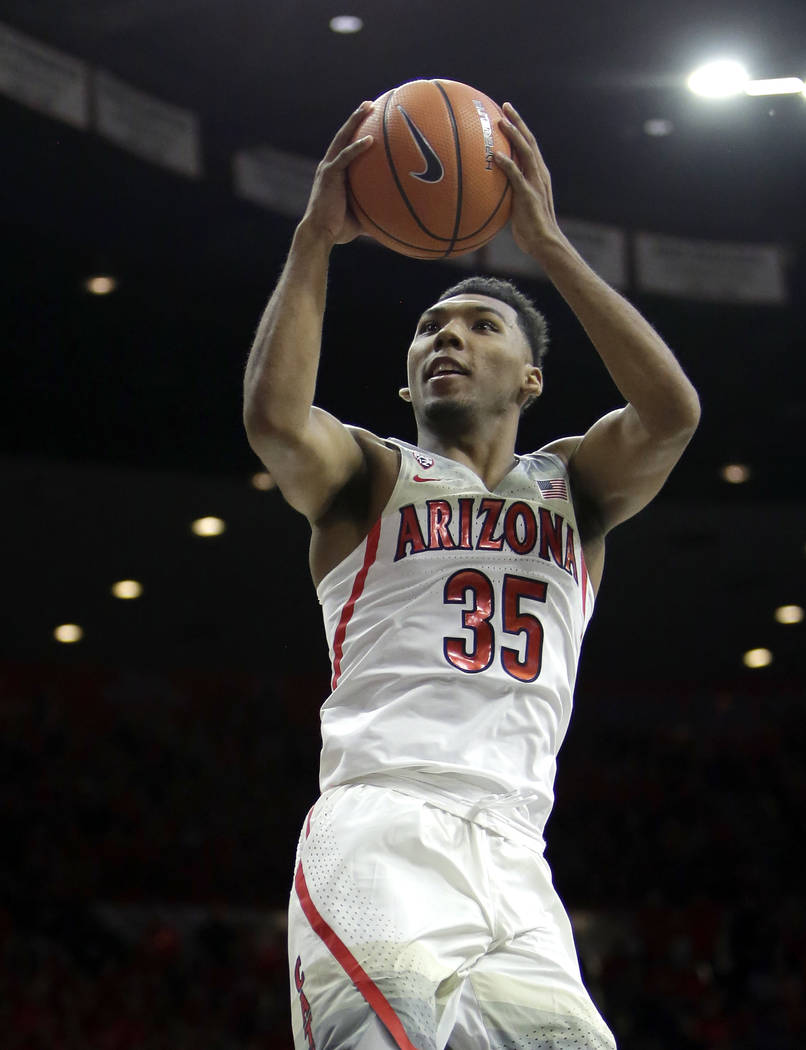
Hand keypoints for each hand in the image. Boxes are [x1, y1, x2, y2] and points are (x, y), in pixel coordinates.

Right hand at [300, 101, 373, 245]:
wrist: (319, 235)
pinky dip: (357, 148)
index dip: (356, 133)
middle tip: (370, 104)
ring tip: (369, 106)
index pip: (346, 148)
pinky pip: (345, 158)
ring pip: (342, 139)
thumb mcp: (361, 218)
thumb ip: (375, 211)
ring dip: (355, 121)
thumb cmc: (338, 230)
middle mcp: (330, 166)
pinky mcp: (329, 175)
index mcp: (335, 173)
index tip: (370, 121)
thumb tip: (397, 218)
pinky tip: (371, 140)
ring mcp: (328, 169)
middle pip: (344, 136)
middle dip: (356, 119)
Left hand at [495, 102, 564, 256]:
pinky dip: (507, 164)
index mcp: (539, 174)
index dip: (520, 128)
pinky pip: (516, 176)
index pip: (529, 146)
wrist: (545, 243)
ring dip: (513, 136)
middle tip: (505, 106)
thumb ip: (510, 194)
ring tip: (501, 122)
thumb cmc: (531, 229)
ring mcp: (535, 183)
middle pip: (529, 141)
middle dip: (517, 122)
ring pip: (526, 152)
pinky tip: (495, 155)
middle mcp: (539, 174)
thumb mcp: (519, 207)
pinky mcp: (528, 195)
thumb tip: (492, 191)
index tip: (508, 114)